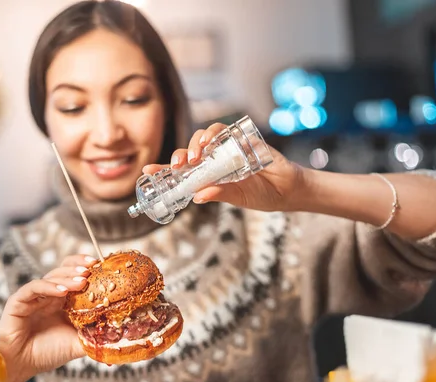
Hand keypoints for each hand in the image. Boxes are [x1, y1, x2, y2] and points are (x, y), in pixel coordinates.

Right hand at [0, 255, 93, 381]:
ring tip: (82, 281)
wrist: (20, 366)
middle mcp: (48, 295)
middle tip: (92, 268)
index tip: (102, 265)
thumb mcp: (76, 343)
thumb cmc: (46, 353)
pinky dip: (48, 287)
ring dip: (67, 277)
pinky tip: (62, 292)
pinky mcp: (18, 301)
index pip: (75, 275)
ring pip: (51, 277)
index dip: (86, 268)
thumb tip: (119, 334)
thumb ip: (93, 336)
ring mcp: (33, 296)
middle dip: (78, 267)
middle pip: (64, 270)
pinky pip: (34, 288)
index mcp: (62, 301)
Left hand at [143, 123, 304, 211]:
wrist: (288, 189)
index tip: (147, 170)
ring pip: (202, 138)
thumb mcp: (238, 198)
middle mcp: (214, 161)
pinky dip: (213, 133)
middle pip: (189, 152)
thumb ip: (219, 194)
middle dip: (179, 156)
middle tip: (179, 164)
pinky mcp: (240, 138)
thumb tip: (197, 197)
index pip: (181, 172)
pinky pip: (222, 130)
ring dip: (195, 144)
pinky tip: (210, 141)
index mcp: (208, 177)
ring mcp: (226, 148)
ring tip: (196, 156)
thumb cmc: (261, 195)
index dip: (164, 169)